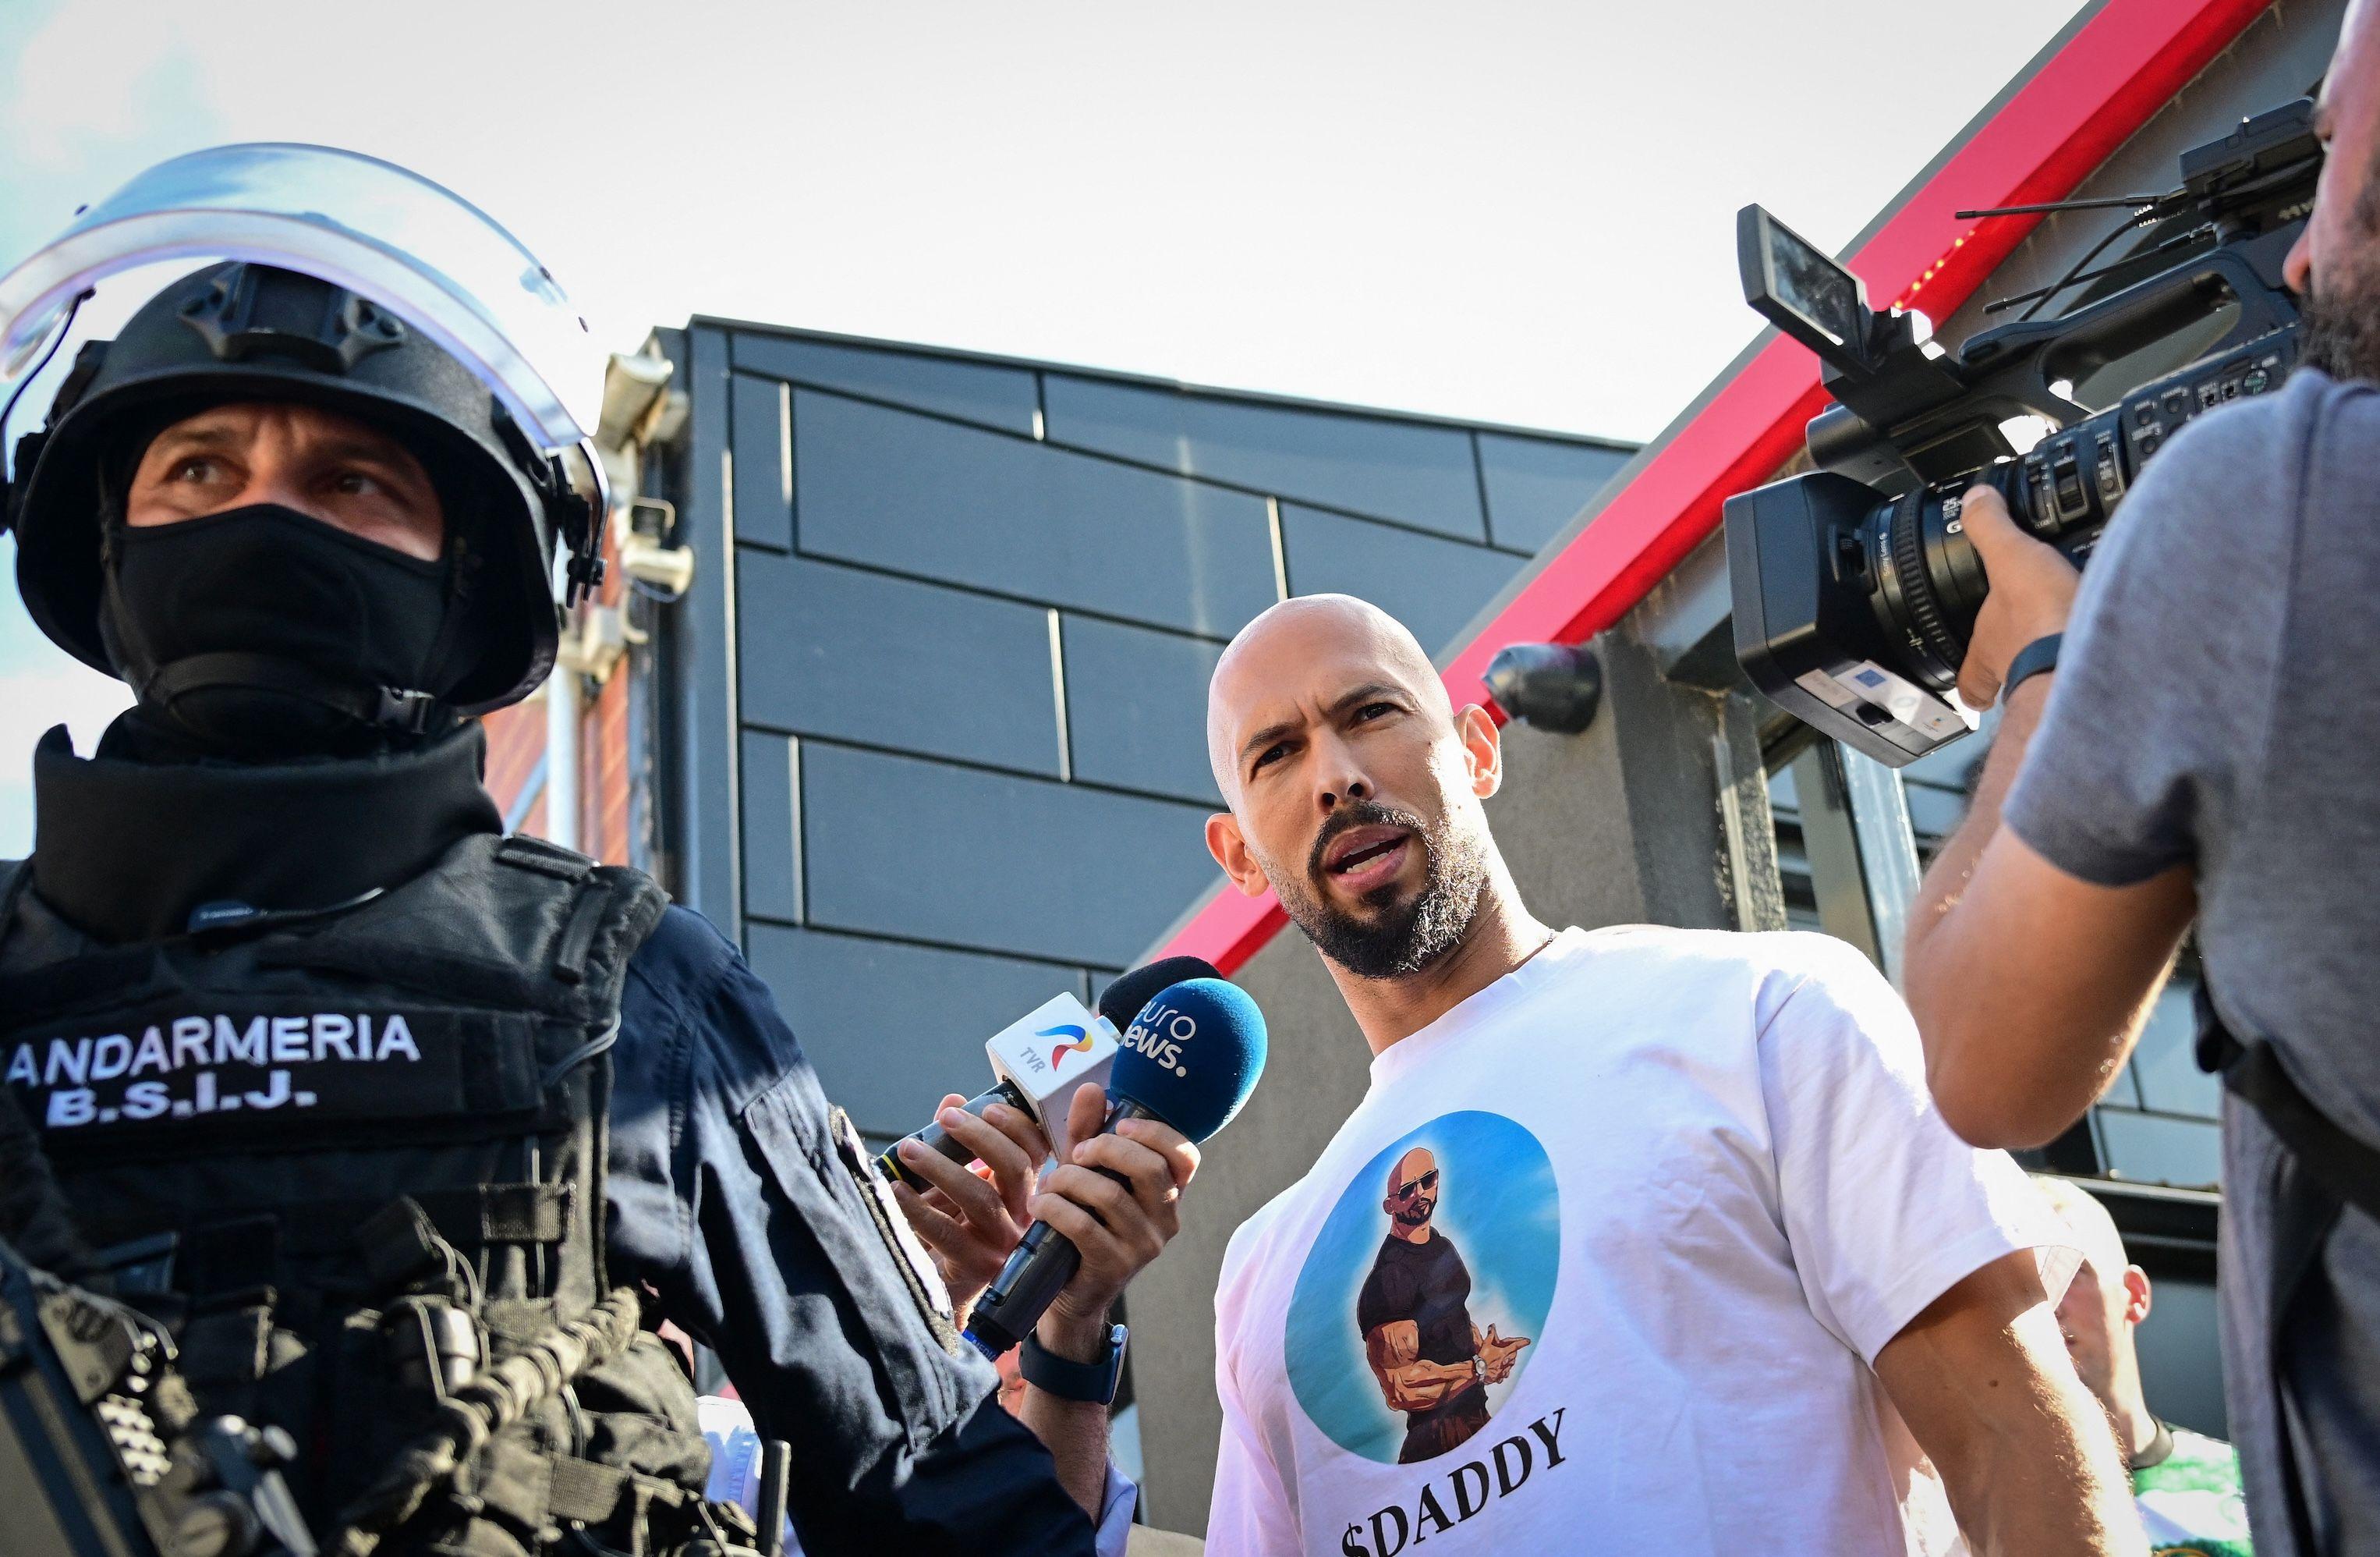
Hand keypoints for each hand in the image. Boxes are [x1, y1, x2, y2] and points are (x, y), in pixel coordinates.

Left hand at [889, 1093, 1050, 1314]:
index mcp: (1024, 1191)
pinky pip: (947, 1232)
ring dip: (942, 1168)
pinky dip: (917, 1207)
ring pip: (981, 1198)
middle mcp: (1022, 1216)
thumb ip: (958, 1143)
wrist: (947, 1291)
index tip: (986, 1107)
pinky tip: (894, 1190)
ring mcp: (1002, 1244)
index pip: (1037, 1150)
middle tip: (946, 1118)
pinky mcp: (976, 1266)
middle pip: (1014, 1168)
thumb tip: (952, 1100)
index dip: (1017, 1125)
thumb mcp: (959, 1183)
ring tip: (908, 1149)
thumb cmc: (955, 1227)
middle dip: (980, 1137)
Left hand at [1031, 1084, 1199, 1358]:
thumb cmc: (1082, 1223)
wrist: (1068, 1292)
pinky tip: (1041, 1204)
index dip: (1156, 1133)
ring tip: (1050, 1183)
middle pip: (1150, 1168)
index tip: (1119, 1124)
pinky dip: (1056, 1207)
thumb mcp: (1087, 1174)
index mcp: (1168, 1193)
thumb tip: (1092, 1088)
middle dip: (1106, 1149)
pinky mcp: (1114, 1267)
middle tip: (1077, 1153)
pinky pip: (1084, 1225)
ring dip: (1069, 1180)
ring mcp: (1144, 1246)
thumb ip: (1090, 1132)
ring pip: (1111, 1195)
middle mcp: (1166, 1220)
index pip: (1186, 1156)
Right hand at [1480, 1324, 1528, 1382]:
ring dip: (1509, 1362)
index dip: (1522, 1342)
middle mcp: (1506, 1362)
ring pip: (1511, 1365)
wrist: (1477, 1371)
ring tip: (1504, 1361)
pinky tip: (1500, 1371)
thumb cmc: (1482, 1358)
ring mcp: (1503, 1370)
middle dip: (1513, 1352)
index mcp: (1503, 1353)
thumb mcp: (1486, 1344)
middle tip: (1510, 1351)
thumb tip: (1492, 1326)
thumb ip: (1491, 1335)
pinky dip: (1503, 1372)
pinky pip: (1505, 1375)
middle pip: (1514, 1356)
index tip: (1528, 1341)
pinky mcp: (1500, 1377)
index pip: (1515, 1346)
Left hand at [1954, 484, 2079, 709]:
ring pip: (2052, 675)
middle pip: (2015, 675)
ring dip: (2060, 655)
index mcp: (1990, 647)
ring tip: (2077, 630)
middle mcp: (2019, 671)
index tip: (1976, 691)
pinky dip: (2100, 651)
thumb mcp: (2010, 556)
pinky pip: (2093, 666)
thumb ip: (1991, 527)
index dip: (1973, 684)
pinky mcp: (2094, 673)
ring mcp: (2056, 679)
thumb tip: (1975, 500)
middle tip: (2034, 642)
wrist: (2094, 654)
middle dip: (2023, 659)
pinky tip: (2115, 633)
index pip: (1971, 677)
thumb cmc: (2042, 618)